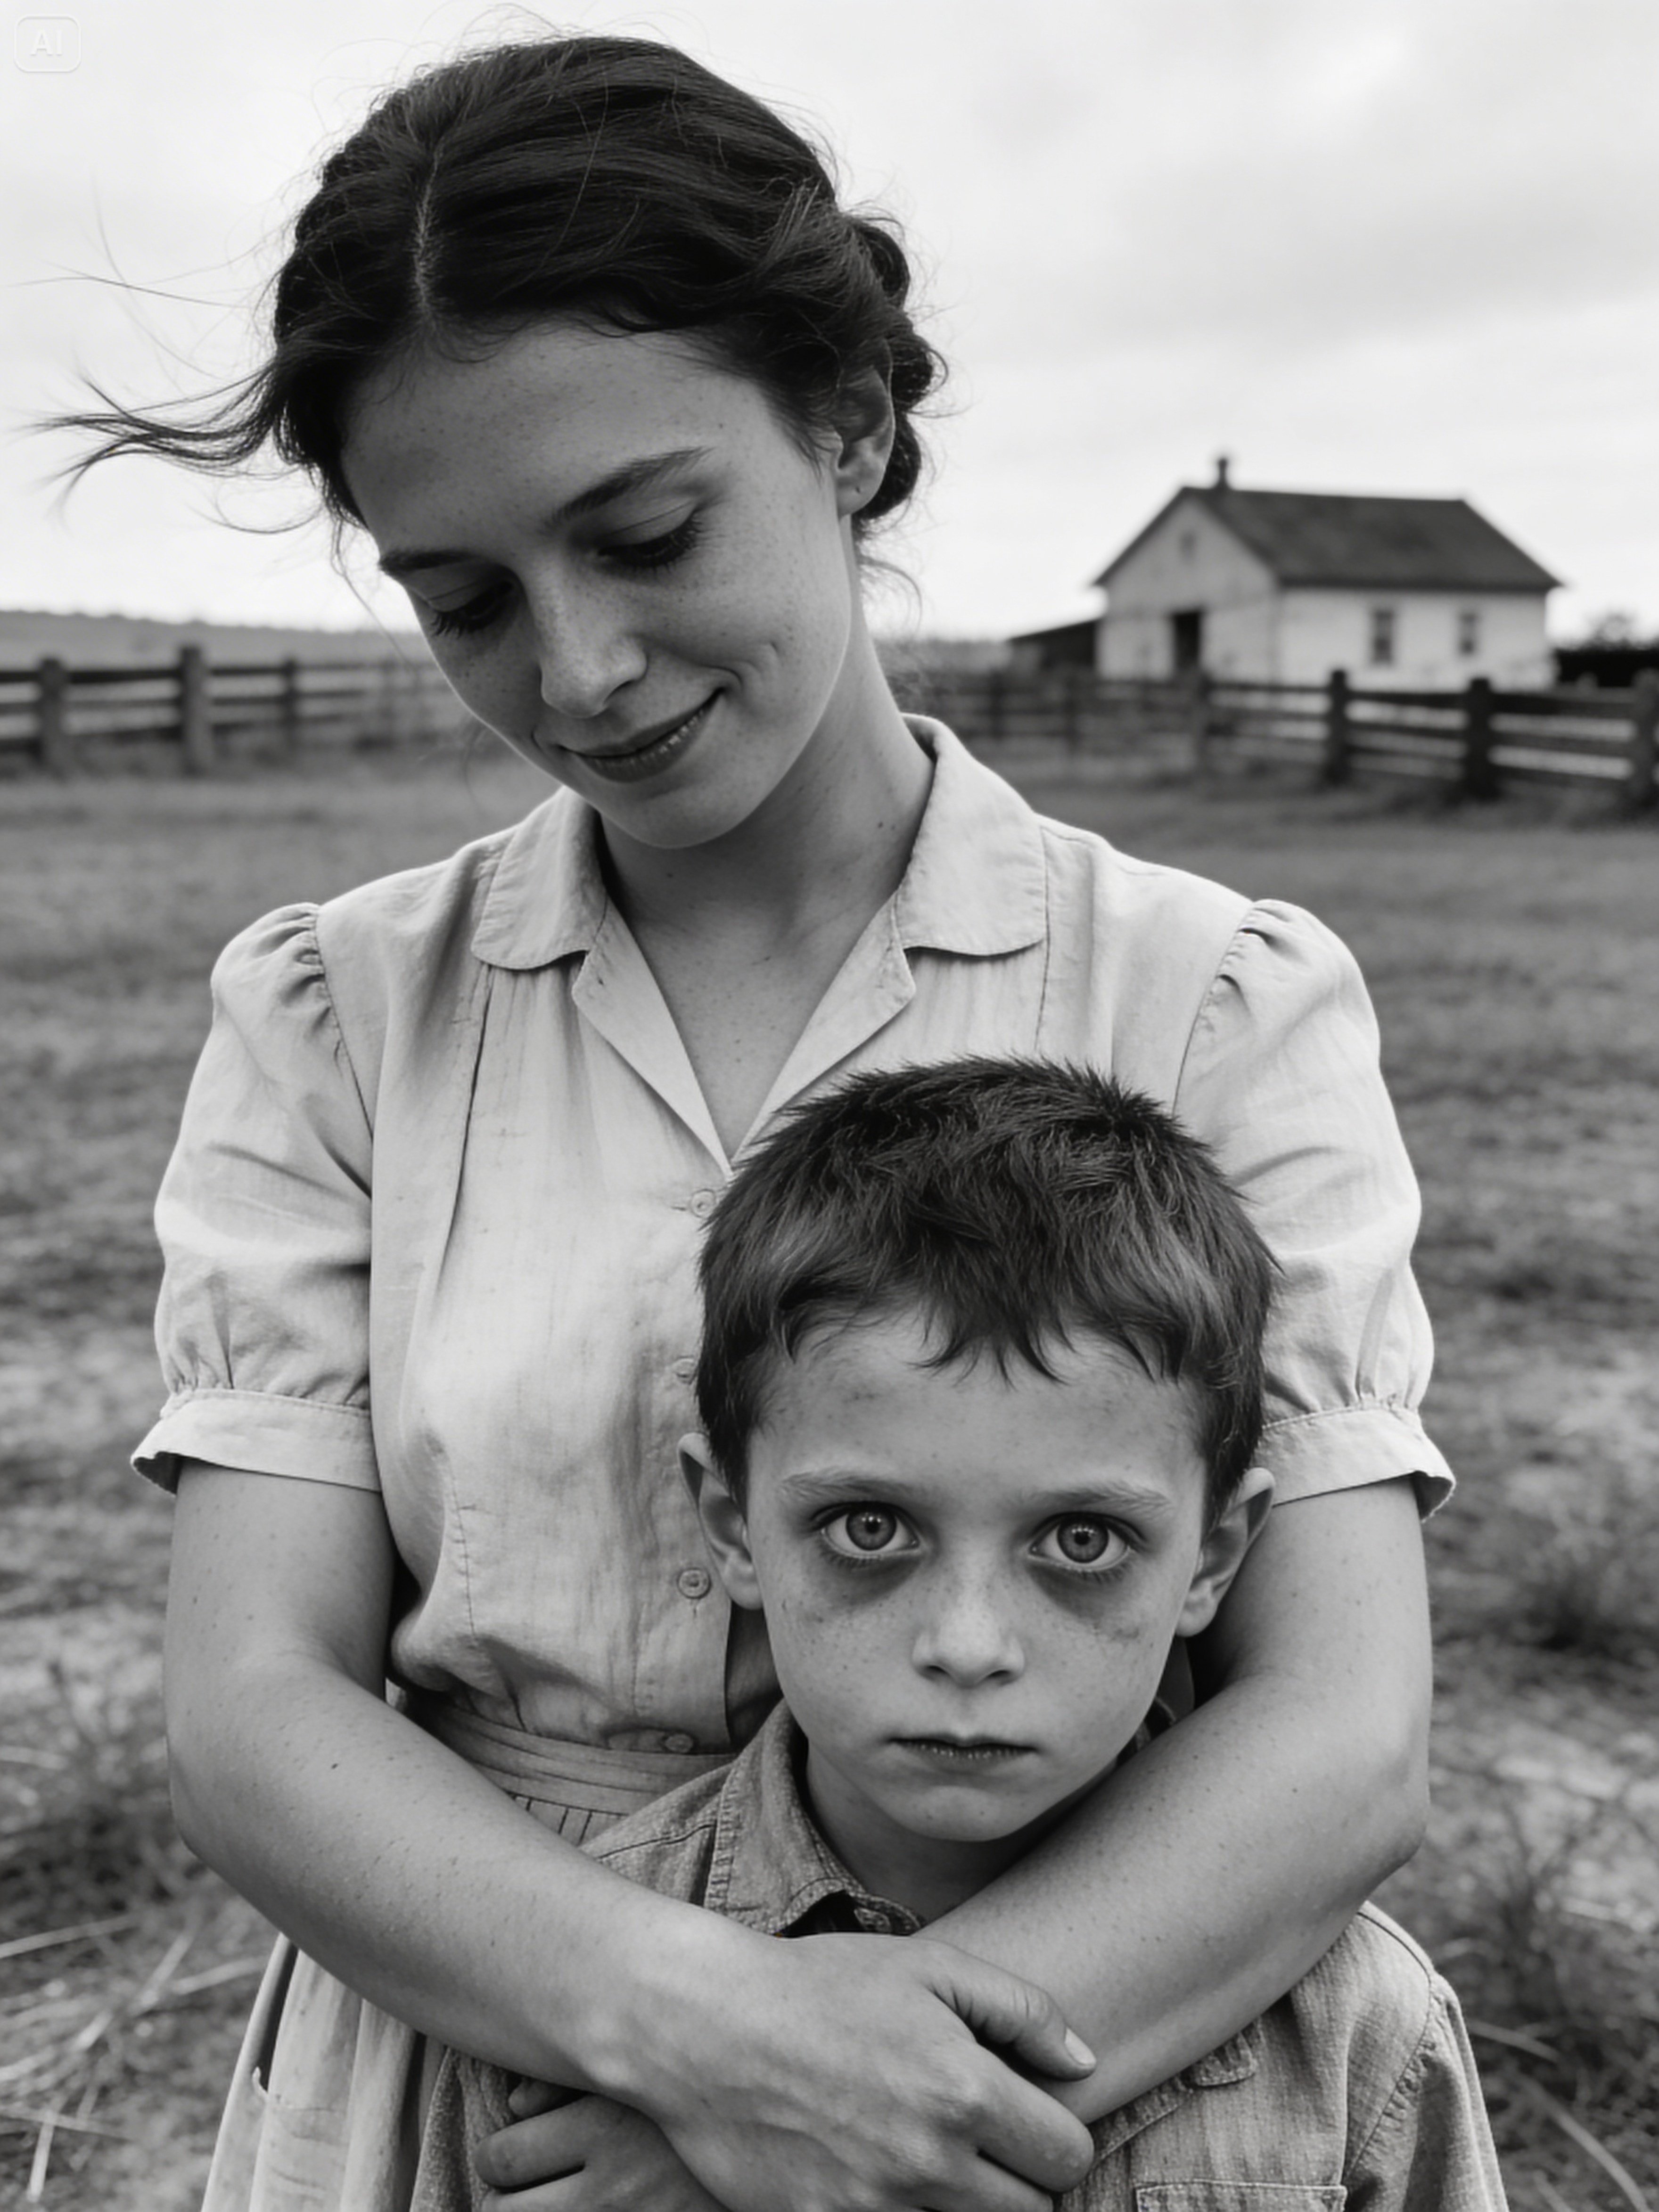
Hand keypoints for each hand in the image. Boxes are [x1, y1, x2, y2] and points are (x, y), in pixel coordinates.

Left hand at [476, 2084, 727, 2209]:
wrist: (778, 2140)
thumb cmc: (701, 2098)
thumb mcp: (643, 2072)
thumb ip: (576, 2077)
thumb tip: (516, 2104)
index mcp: (605, 2126)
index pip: (503, 2156)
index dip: (497, 2155)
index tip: (510, 2150)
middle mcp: (610, 2186)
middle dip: (506, 2197)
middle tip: (523, 2185)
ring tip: (550, 2200)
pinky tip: (584, 2208)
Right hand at [595, 1928, 1096, 2211]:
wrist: (706, 2027)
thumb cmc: (821, 1986)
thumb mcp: (930, 1966)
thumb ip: (1022, 2010)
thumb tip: (1084, 2066)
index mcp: (963, 2090)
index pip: (1067, 2156)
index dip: (1057, 2137)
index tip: (1028, 2120)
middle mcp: (929, 2161)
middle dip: (1019, 2180)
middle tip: (983, 2142)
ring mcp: (875, 2208)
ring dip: (968, 2208)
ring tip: (934, 2160)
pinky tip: (884, 2181)